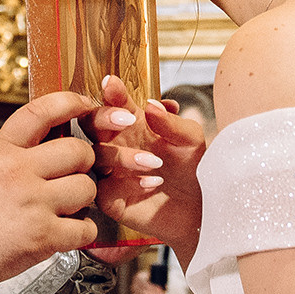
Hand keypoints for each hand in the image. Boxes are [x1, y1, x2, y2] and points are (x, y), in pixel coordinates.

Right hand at [0, 91, 101, 281]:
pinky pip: (84, 228)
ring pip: (87, 188)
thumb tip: (41, 138)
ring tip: (68, 206)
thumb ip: (9, 150)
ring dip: (83, 198)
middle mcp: (19, 172)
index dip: (69, 102)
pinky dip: (82, 231)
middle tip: (74, 173)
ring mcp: (34, 204)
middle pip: (78, 151)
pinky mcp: (44, 236)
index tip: (84, 104)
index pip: (41, 112)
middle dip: (83, 162)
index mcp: (2, 150)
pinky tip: (69, 232)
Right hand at [89, 74, 208, 265]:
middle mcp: (118, 145)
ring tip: (155, 163)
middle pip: (89, 124)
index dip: (110, 93)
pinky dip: (127, 183)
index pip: (114, 103)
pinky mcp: (112, 199)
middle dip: (102, 118)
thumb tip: (150, 104)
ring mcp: (111, 172)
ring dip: (123, 156)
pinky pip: (104, 188)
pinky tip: (152, 183)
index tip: (112, 85)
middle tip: (126, 120)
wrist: (204, 208)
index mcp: (134, 124)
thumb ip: (171, 122)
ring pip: (96, 156)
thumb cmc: (196, 168)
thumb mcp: (191, 140)